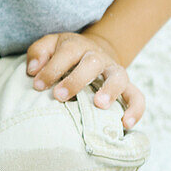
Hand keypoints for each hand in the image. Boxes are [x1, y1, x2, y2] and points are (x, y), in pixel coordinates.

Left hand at [25, 31, 144, 128]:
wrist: (93, 51)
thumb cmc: (64, 54)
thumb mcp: (49, 46)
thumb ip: (38, 53)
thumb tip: (33, 70)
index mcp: (77, 46)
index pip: (66, 54)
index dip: (52, 69)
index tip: (38, 86)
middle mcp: (97, 57)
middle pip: (92, 63)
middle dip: (76, 80)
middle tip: (60, 96)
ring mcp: (114, 70)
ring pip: (118, 76)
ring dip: (110, 90)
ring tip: (99, 105)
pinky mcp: (126, 85)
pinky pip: (136, 95)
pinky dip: (135, 109)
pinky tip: (125, 124)